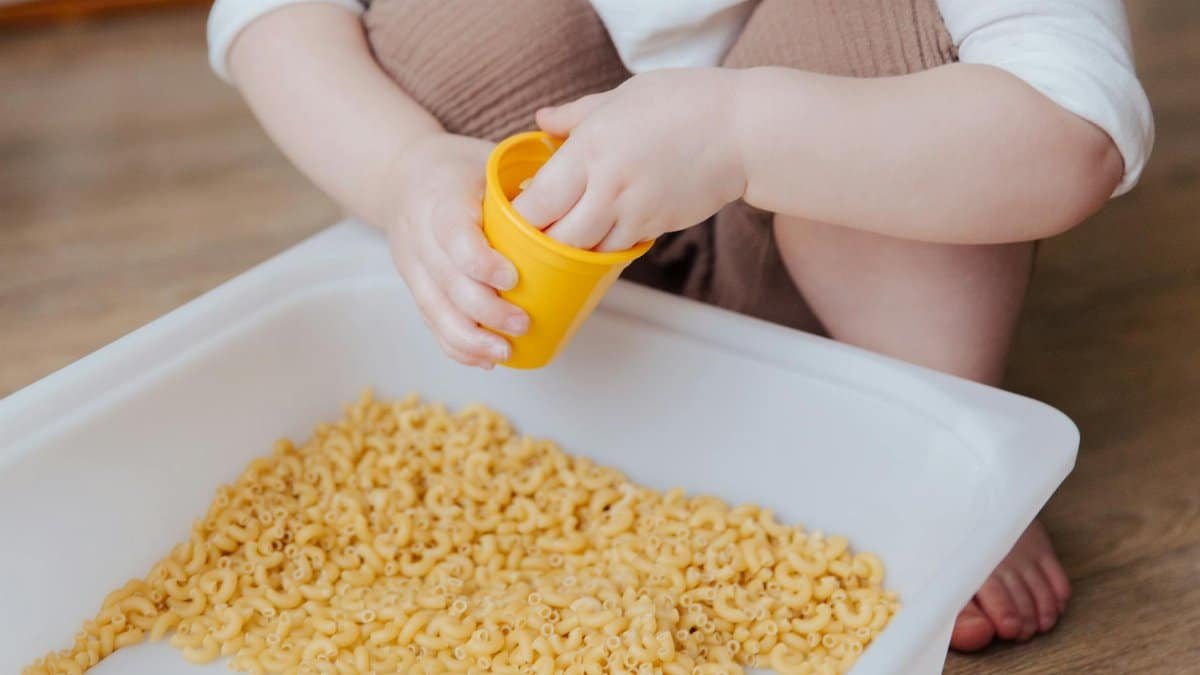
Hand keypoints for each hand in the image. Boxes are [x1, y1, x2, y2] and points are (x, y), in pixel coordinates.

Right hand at [384, 133, 528, 367]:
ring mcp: (413, 264)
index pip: (454, 236)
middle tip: (522, 323)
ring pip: (436, 309)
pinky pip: (431, 321)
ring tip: (504, 351)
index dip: (480, 262)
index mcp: (441, 199)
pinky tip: (484, 358)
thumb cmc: (458, 169)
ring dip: (471, 338)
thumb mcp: (487, 159)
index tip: (512, 278)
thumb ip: (526, 179)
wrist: (402, 176)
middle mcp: (420, 234)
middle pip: (448, 282)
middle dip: (486, 310)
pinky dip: (456, 345)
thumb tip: (581, 200)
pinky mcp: (414, 286)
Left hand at [512, 68, 746, 250]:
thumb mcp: (621, 97)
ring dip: (570, 251)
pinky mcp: (656, 227)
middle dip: (538, 243)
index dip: (518, 216)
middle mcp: (608, 186)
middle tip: (530, 236)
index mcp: (591, 148)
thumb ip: (575, 115)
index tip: (512, 212)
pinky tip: (597, 236)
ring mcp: (634, 212)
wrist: (742, 131)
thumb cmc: (683, 103)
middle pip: (557, 239)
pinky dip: (602, 249)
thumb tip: (541, 121)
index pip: (538, 201)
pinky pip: (617, 250)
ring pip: (586, 253)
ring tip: (560, 240)